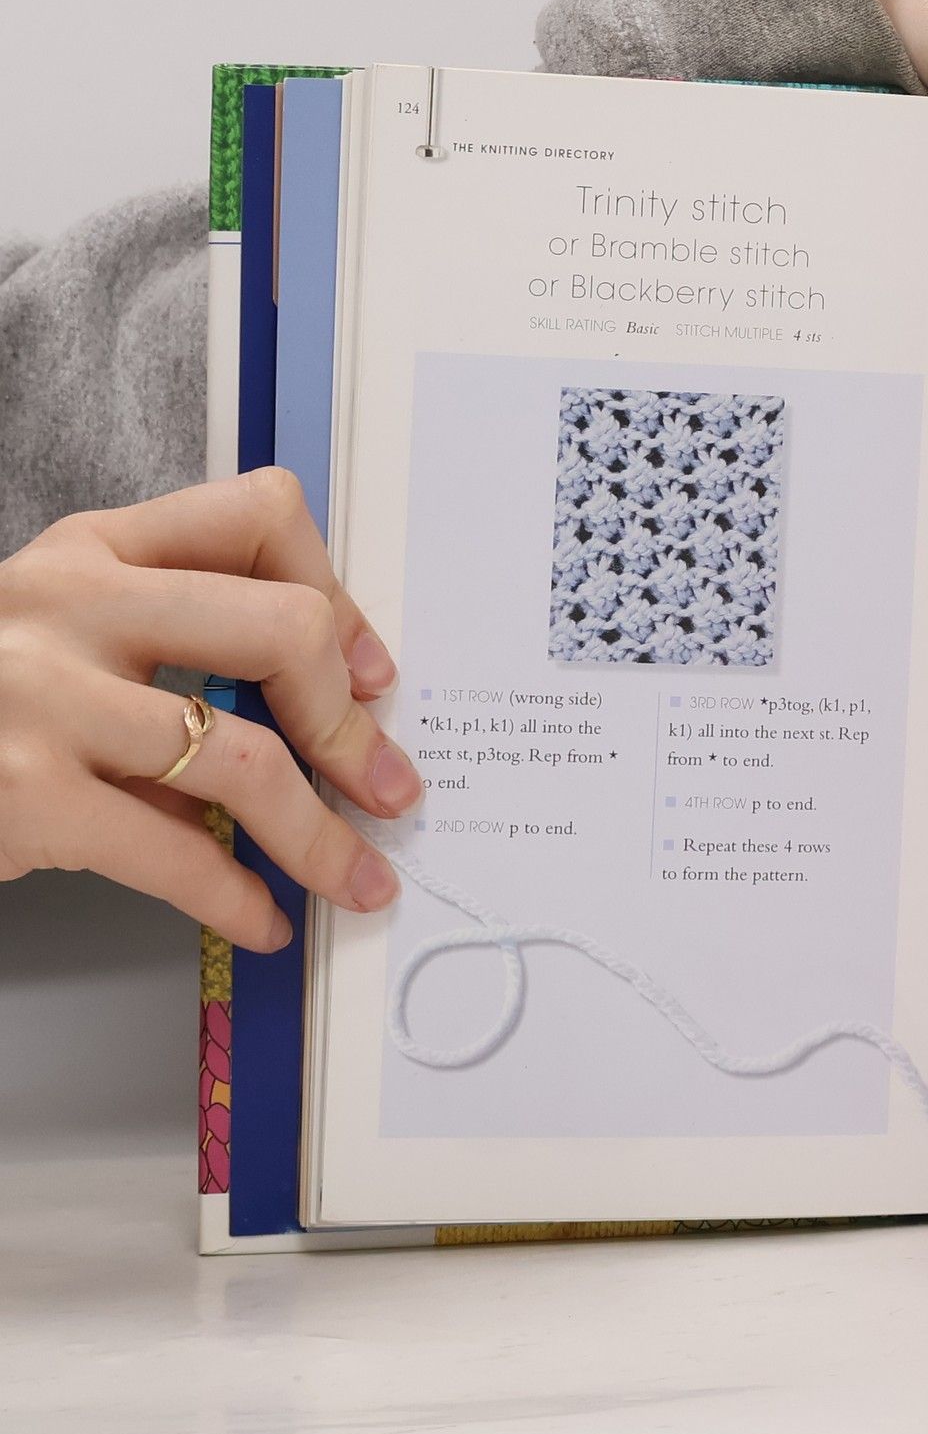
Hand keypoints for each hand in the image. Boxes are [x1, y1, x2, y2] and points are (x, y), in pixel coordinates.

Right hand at [0, 469, 417, 950]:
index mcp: (97, 549)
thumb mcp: (65, 632)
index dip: (337, 597)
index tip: (367, 672)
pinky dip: (237, 897)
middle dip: (352, 725)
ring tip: (357, 876)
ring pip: (246, 760)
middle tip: (385, 784)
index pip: (259, 515)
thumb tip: (332, 716)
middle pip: (280, 631)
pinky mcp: (28, 796)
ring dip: (322, 837)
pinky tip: (261, 918)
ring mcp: (46, 698)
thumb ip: (175, 646)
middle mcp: (74, 605)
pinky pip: (176, 854)